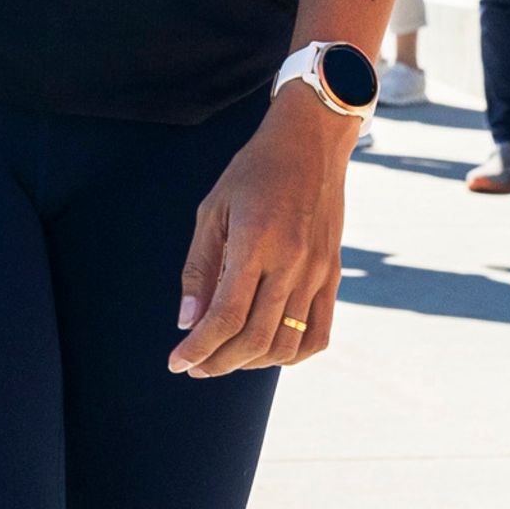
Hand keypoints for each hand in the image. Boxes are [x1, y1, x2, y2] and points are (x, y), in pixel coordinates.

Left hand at [171, 84, 349, 376]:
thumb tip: (187, 322)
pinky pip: (319, 334)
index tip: (176, 363)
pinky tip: (267, 351)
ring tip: (225, 357)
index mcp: (256, 243)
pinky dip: (293, 355)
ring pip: (287, 345)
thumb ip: (200, 268)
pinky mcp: (334, 275)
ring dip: (252, 362)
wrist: (311, 142)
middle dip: (219, 362)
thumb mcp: (213, 210)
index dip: (197, 347)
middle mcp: (292, 263)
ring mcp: (318, 272)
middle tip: (195, 366)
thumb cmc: (254, 171)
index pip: (225, 316)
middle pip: (255, 339)